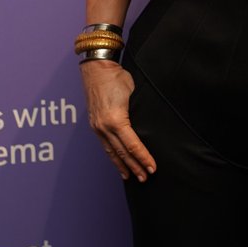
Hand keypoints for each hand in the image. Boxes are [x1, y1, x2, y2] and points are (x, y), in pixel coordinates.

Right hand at [80, 59, 155, 180]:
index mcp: (116, 120)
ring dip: (122, 165)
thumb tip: (147, 126)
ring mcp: (97, 127)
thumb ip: (138, 112)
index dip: (143, 158)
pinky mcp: (94, 124)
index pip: (133, 145)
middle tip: (145, 178)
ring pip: (112, 151)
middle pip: (122, 152)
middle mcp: (104, 127)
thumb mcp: (134, 93)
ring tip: (131, 177)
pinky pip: (105, 145)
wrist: (97, 68)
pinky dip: (112, 155)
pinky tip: (117, 162)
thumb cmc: (117, 77)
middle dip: (135, 166)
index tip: (152, 167)